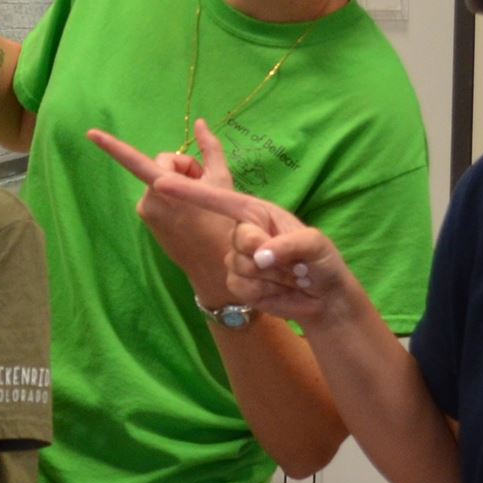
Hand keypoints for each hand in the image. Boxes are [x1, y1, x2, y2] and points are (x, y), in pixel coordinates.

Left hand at [87, 118, 240, 303]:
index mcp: (164, 187)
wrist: (216, 265)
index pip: (134, 160)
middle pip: (162, 165)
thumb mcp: (222, 179)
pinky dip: (172, 196)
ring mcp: (146, 213)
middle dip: (183, 168)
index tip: (90, 133)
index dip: (111, 146)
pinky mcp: (148, 223)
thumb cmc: (223, 220)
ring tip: (199, 200)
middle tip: (204, 183)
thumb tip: (201, 122)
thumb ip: (210, 147)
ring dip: (178, 182)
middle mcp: (149, 199)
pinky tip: (189, 210)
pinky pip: (159, 197)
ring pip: (160, 181)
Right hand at [135, 166, 365, 328]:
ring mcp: (238, 258)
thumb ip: (288, 245)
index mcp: (256, 212)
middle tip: (293, 264)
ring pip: (237, 266)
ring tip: (288, 277)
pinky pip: (238, 286)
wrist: (323, 298)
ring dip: (268, 277)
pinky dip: (262, 292)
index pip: (219, 199)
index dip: (188, 190)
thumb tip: (259, 257)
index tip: (160, 183)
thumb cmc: (322, 262)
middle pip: (237, 240)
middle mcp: (243, 231)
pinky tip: (278, 290)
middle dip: (265, 253)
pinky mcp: (237, 282)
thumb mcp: (315, 245)